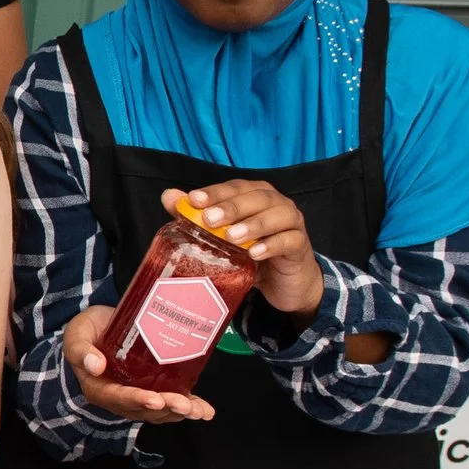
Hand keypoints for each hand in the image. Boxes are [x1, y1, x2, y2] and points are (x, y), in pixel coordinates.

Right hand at [63, 305, 216, 423]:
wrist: (100, 326)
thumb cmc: (86, 331)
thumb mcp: (77, 335)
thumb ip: (81, 349)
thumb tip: (95, 365)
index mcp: (98, 387)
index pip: (117, 397)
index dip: (136, 400)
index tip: (155, 399)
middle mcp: (118, 397)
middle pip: (143, 408)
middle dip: (166, 409)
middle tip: (185, 406)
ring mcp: (137, 394)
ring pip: (159, 410)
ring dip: (180, 412)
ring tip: (199, 411)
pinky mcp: (152, 388)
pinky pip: (169, 402)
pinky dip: (188, 407)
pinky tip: (205, 410)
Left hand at [170, 182, 321, 318]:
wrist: (285, 281)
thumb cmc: (251, 253)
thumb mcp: (222, 237)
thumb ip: (197, 216)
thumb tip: (169, 197)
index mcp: (254, 196)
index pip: (234, 188)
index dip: (215, 192)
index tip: (193, 199)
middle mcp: (275, 204)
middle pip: (256, 197)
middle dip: (232, 207)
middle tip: (209, 219)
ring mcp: (291, 223)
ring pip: (277, 215)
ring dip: (253, 224)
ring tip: (231, 237)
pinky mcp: (300, 246)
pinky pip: (289, 241)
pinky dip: (272, 245)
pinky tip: (255, 254)